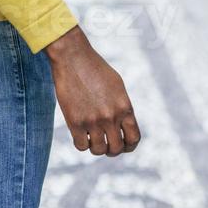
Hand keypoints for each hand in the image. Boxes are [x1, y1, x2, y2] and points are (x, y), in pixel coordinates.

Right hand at [44, 25, 140, 155]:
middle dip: (111, 149)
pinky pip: (81, 146)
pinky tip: (80, 132)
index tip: (122, 145)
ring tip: (91, 137)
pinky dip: (81, 142)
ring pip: (98, 150)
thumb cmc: (95, 69)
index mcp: (124, 107)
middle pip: (116, 149)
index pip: (134, 139)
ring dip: (95, 147)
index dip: (129, 146)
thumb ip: (122, 107)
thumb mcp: (117, 86)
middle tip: (105, 143)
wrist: (73, 57)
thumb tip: (124, 127)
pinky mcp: (75, 122)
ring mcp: (93, 121)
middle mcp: (111, 117)